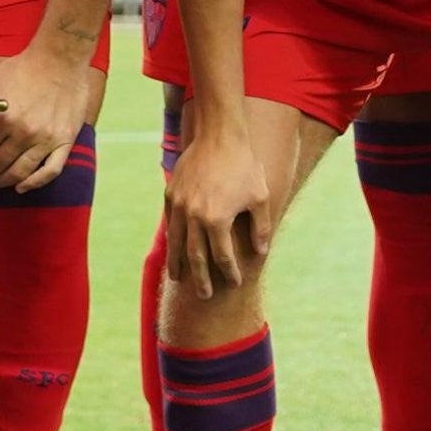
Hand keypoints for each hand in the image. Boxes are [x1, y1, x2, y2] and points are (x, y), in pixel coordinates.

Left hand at [0, 38, 100, 192]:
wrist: (60, 57)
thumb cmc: (23, 67)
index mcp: (2, 117)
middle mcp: (23, 131)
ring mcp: (45, 138)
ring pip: (21, 172)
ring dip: (6, 181)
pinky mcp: (64, 141)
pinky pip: (50, 171)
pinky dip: (35, 183)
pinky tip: (23, 187)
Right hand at [162, 122, 275, 300]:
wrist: (219, 135)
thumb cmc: (244, 165)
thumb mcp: (260, 197)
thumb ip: (260, 227)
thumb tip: (261, 252)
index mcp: (217, 219)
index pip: (223, 256)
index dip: (230, 272)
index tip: (235, 282)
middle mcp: (194, 216)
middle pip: (196, 256)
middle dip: (202, 278)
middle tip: (204, 295)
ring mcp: (179, 205)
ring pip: (177, 242)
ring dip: (178, 263)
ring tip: (178, 279)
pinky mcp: (171, 194)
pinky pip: (170, 223)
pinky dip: (171, 238)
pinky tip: (173, 248)